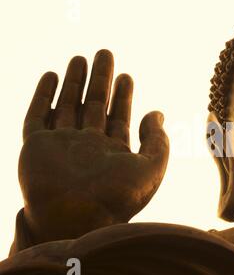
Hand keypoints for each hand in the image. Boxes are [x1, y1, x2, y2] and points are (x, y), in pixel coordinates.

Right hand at [19, 49, 168, 242]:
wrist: (78, 220)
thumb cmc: (119, 198)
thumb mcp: (152, 167)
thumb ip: (157, 141)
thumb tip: (157, 113)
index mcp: (114, 152)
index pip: (119, 117)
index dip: (124, 95)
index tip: (127, 76)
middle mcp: (88, 146)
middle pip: (94, 105)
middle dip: (100, 80)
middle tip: (105, 53)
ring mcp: (61, 145)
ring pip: (68, 105)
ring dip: (74, 82)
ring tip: (81, 58)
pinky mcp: (36, 146)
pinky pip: (37, 115)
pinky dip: (43, 95)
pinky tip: (52, 75)